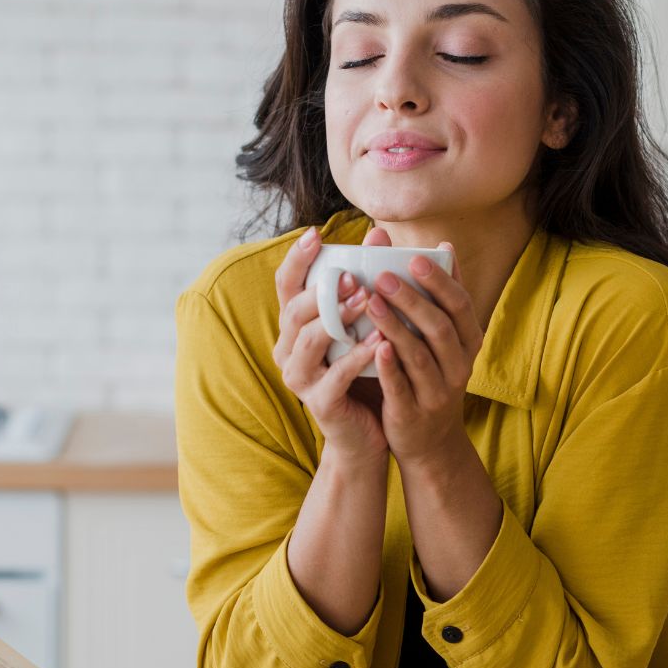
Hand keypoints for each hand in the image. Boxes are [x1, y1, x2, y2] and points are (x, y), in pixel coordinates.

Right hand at [271, 224, 393, 464]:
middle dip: (322, 290)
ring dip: (338, 318)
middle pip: (293, 311)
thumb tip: (379, 234)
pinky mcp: (319, 403)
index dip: (296, 259)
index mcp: (295, 327)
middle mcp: (288, 351)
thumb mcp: (365, 324)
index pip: (286, 286)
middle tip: (352, 275)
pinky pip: (335, 375)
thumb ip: (367, 282)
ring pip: (309, 341)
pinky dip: (358, 357)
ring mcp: (300, 379)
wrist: (369, 434)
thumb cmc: (367, 372)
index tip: (316, 234)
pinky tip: (381, 342)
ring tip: (367, 300)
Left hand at [363, 242, 482, 464]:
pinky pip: (402, 388)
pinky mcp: (413, 414)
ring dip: (396, 327)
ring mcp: (437, 393)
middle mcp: (459, 367)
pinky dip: (389, 367)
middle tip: (384, 275)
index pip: (461, 306)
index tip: (415, 256)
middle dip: (412, 299)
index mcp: (468, 343)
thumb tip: (441, 245)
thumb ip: (439, 297)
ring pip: (420, 356)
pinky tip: (374, 346)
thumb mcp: (443, 340)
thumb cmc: (429, 376)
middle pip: (440, 328)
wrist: (429, 443)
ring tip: (370, 301)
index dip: (440, 281)